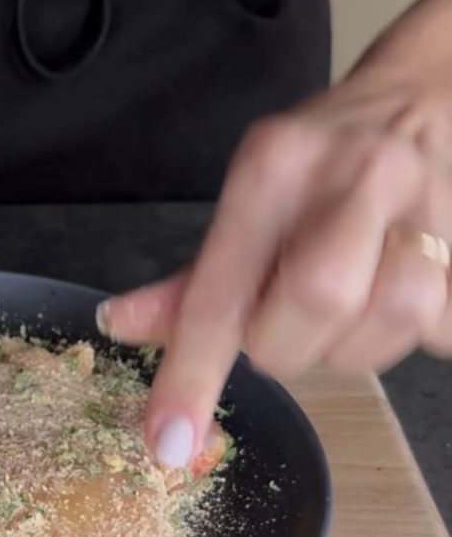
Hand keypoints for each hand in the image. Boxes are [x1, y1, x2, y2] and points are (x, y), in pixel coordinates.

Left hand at [97, 46, 451, 470]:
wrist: (426, 95)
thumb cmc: (320, 163)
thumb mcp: (247, 202)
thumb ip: (191, 280)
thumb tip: (117, 327)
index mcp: (272, 167)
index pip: (221, 288)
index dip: (192, 372)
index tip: (169, 442)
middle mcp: (352, 173)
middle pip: (316, 302)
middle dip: (289, 344)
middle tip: (283, 328)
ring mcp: (428, 198)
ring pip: (392, 317)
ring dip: (356, 344)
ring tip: (346, 309)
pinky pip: (443, 324)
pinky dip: (411, 332)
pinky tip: (396, 294)